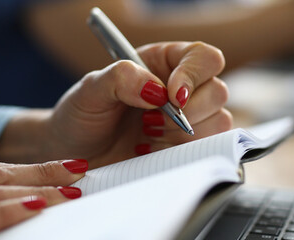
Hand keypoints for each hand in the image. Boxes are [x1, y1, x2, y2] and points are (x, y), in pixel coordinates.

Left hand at [50, 41, 230, 168]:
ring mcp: (190, 121)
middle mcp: (183, 89)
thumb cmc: (82, 116)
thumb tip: (156, 89)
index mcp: (164, 63)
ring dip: (181, 135)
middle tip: (149, 122)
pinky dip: (180, 154)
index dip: (194, 75)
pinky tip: (151, 152)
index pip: (203, 58)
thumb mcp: (90, 90)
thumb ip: (121, 78)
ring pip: (219, 123)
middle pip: (218, 92)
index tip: (171, 96)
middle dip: (187, 112)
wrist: (74, 154)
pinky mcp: (188, 149)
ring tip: (147, 136)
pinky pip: (207, 150)